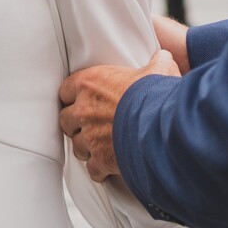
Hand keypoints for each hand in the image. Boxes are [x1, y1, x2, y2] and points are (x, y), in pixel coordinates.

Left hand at [58, 49, 179, 182]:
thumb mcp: (158, 69)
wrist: (160, 125)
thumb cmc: (155, 95)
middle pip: (65, 120)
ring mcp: (90, 137)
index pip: (65, 90)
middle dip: (74, 124)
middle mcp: (84, 110)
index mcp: (90, 83)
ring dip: (86, 147)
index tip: (77, 100)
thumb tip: (162, 57)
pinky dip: (99, 170)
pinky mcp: (101, 160)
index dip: (72, 96)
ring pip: (77, 146)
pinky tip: (107, 168)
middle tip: (85, 125)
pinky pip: (92, 169)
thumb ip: (156, 63)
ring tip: (97, 147)